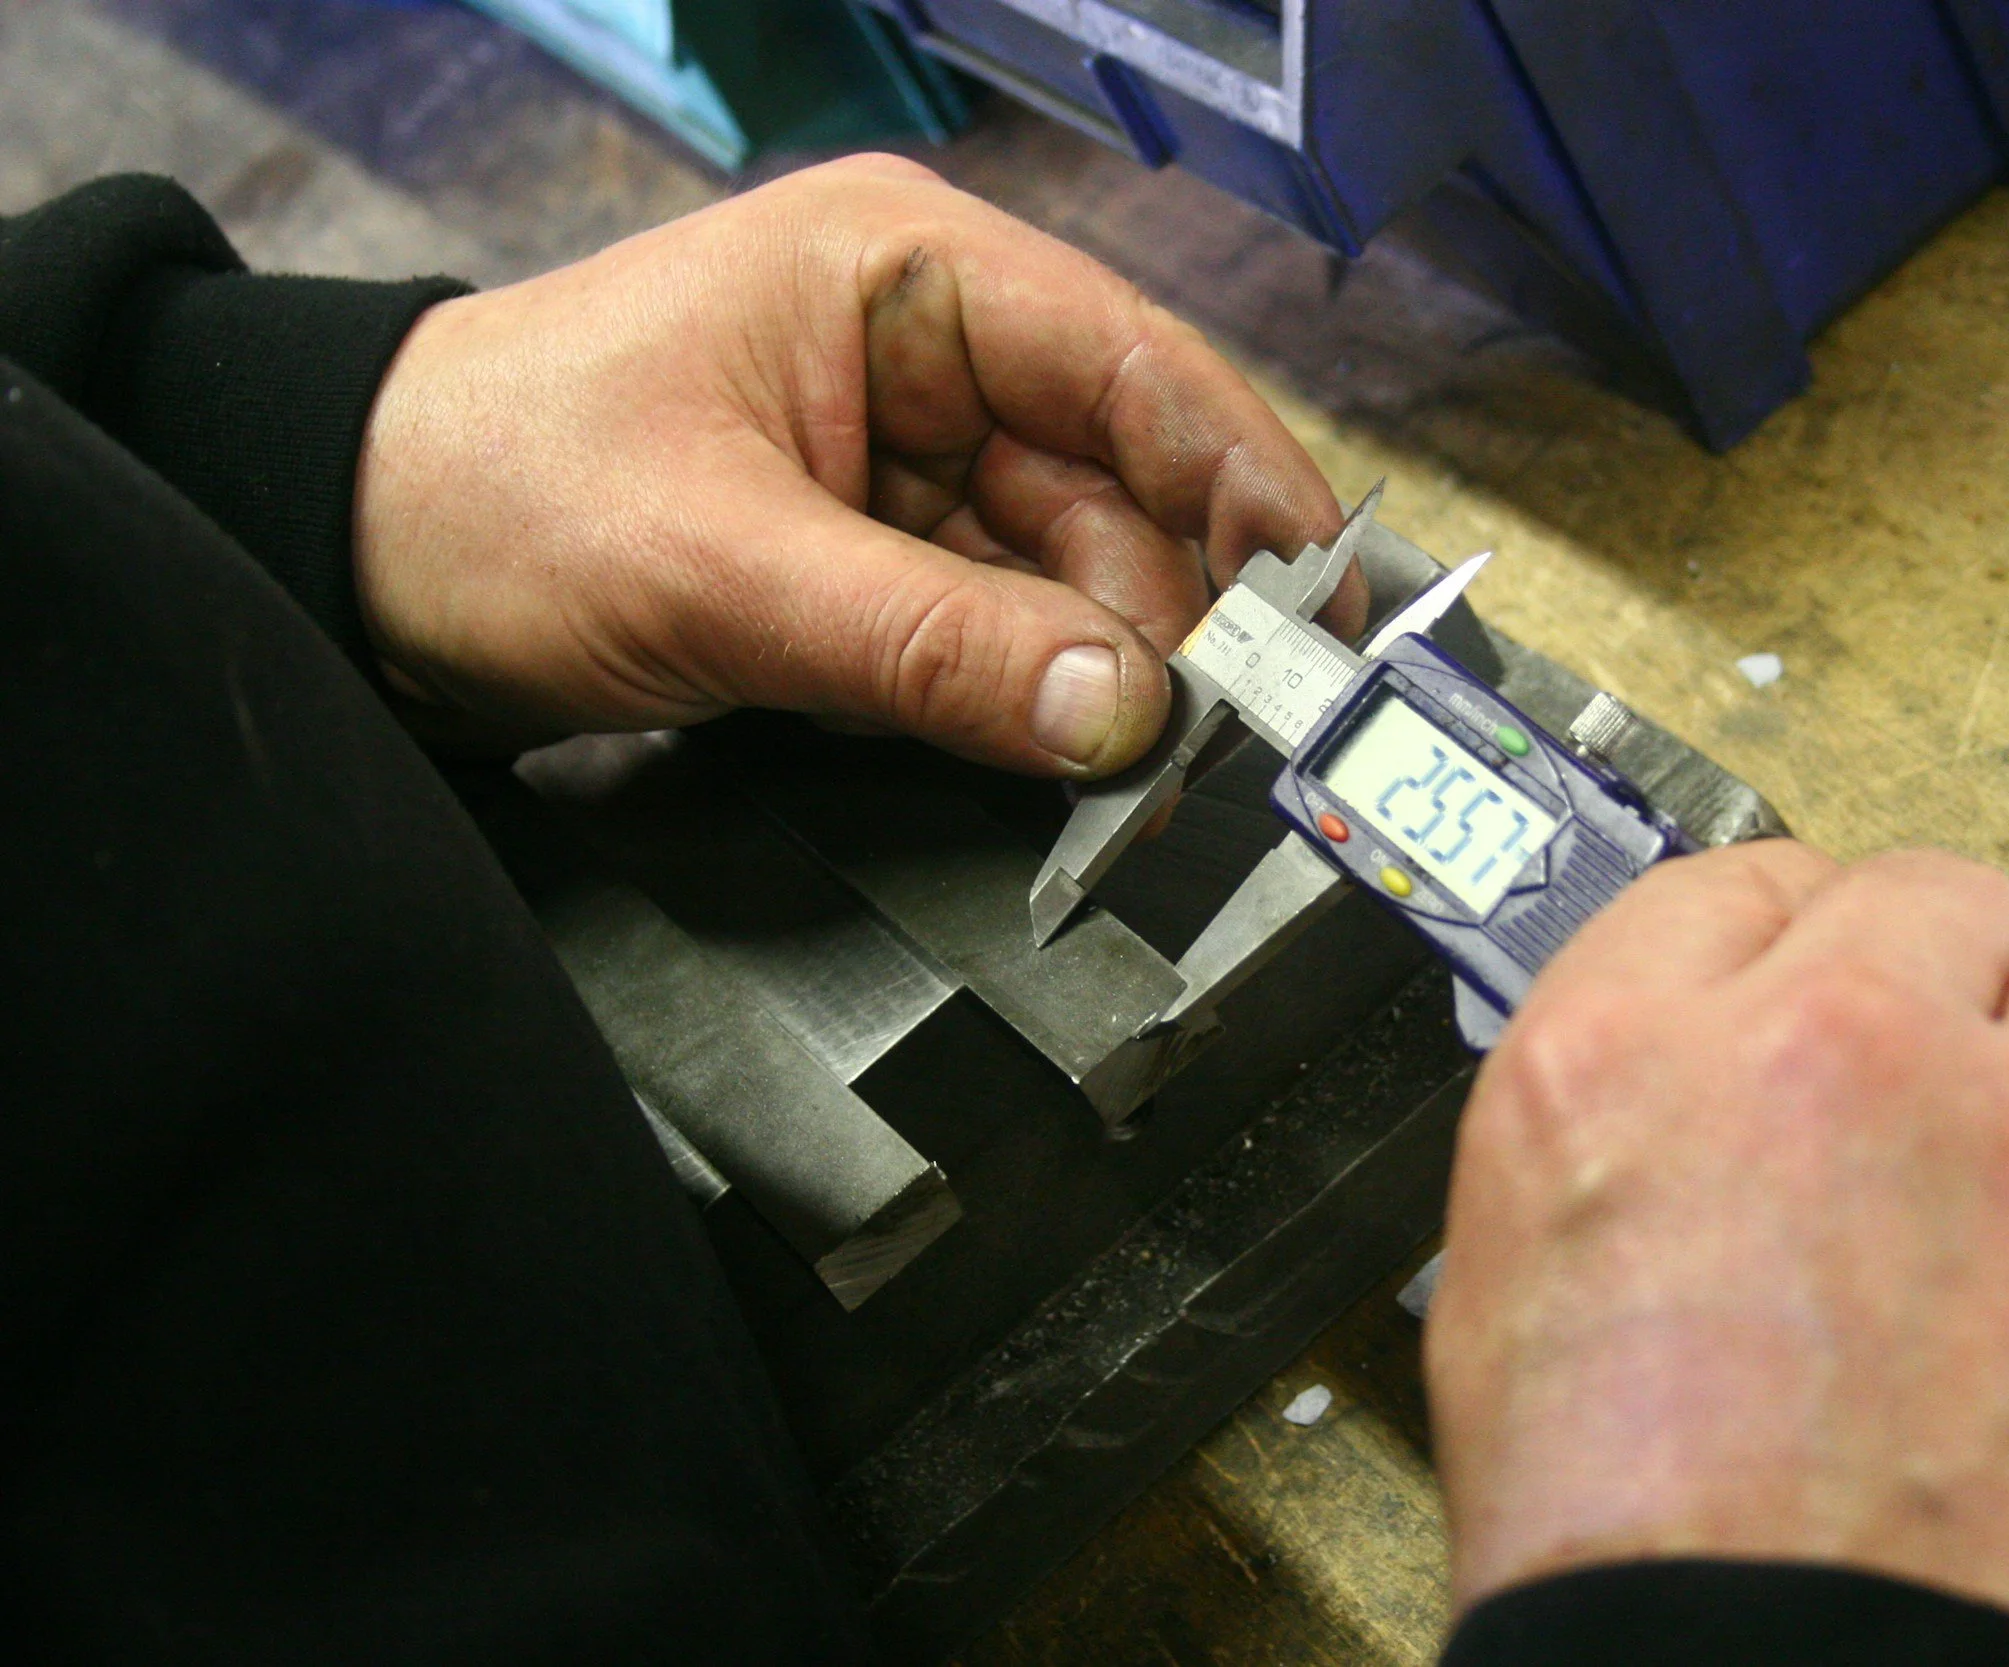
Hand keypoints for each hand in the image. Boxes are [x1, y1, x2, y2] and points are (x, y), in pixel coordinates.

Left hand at [351, 155, 1359, 773]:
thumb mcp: (719, 567)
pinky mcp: (877, 562)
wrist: (346, 563)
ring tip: (1137, 780)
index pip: (1130, 364)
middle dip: (1171, 617)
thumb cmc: (486, 491)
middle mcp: (927, 357)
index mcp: (901, 276)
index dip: (1244, 479)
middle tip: (1217, 743)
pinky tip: (1062, 761)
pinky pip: (999, 635)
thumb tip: (1121, 712)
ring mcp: (905, 466)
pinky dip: (1032, 702)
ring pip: (1070, 578)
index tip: (1318, 597)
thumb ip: (930, 647)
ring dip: (1104, 678)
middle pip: (1120, 490)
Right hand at [1426, 844, 2008, 1666]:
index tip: (1830, 986)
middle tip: (1941, 1128)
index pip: (1737, 884)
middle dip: (1939, 1000)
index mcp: (1629, 1068)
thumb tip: (1687, 1086)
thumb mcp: (1510, 1316)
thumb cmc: (1651, 1581)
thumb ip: (1612, 1140)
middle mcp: (1841, 1056)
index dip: (1788, 948)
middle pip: (1933, 900)